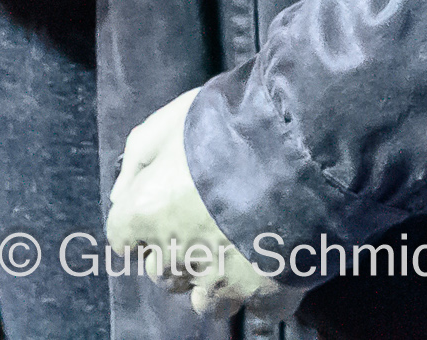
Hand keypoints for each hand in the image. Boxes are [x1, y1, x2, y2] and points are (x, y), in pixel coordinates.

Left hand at [106, 89, 303, 321]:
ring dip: (218, 279)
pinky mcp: (266, 290)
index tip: (175, 203)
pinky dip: (267, 289)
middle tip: (216, 218)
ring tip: (247, 248)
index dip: (151, 220)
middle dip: (183, 250)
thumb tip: (122, 192)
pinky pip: (260, 307)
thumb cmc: (234, 124)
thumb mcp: (173, 118)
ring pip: (207, 300)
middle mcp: (175, 257)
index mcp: (145, 216)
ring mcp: (221, 279)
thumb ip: (139, 156)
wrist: (304, 140)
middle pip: (165, 270)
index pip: (125, 237)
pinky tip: (280, 262)